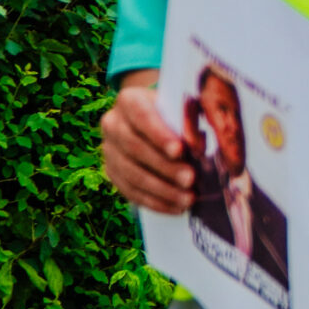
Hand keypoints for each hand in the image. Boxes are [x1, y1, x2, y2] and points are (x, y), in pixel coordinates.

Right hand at [99, 76, 194, 213]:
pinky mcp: (112, 172)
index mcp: (129, 100)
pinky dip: (155, 202)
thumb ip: (190, 119)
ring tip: (189, 199)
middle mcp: (112, 124)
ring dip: (162, 189)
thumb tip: (199, 145)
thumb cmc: (177, 112)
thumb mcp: (185, 107)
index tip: (180, 151)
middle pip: (135, 148)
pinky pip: (130, 191)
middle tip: (191, 180)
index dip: (159, 135)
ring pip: (131, 174)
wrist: (156, 118)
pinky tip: (177, 208)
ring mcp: (109, 150)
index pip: (142, 116)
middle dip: (165, 167)